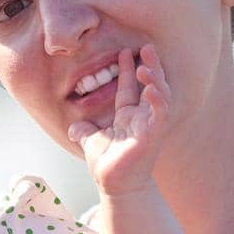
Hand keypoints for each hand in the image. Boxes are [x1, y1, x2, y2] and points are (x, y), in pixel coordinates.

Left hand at [68, 44, 168, 198]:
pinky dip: (157, 98)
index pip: (131, 87)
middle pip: (151, 85)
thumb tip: (73, 127)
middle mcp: (142, 118)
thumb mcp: (91, 142)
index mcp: (128, 116)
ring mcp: (150, 125)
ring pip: (160, 94)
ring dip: (155, 78)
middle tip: (146, 47)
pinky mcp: (154, 134)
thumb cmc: (108, 166)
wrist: (115, 186)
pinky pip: (160, 112)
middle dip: (150, 65)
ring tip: (146, 65)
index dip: (128, 69)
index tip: (125, 52)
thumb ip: (84, 131)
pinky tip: (150, 87)